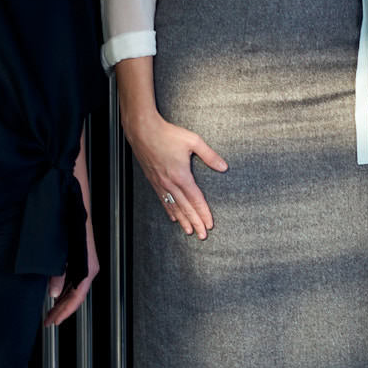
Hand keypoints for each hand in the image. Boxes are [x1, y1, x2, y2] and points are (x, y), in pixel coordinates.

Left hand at [44, 211, 101, 325]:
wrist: (71, 198)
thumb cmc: (69, 222)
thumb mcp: (59, 253)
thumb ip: (57, 274)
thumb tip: (53, 293)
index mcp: (88, 267)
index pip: (77, 297)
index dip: (65, 311)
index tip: (54, 321)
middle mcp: (89, 266)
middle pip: (76, 295)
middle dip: (62, 309)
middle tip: (48, 321)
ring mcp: (85, 261)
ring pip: (75, 288)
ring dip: (63, 300)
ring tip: (50, 311)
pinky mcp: (79, 256)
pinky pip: (73, 279)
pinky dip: (64, 289)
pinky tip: (55, 293)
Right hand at [123, 112, 228, 238]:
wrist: (143, 131)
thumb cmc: (168, 134)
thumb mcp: (193, 141)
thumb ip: (209, 155)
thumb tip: (224, 167)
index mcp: (181, 175)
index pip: (196, 199)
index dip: (203, 213)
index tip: (209, 224)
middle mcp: (170, 183)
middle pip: (185, 208)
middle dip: (195, 222)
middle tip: (202, 235)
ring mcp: (160, 183)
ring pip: (173, 206)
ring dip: (183, 220)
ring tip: (189, 231)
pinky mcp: (153, 180)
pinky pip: (163, 200)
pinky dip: (169, 210)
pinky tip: (173, 217)